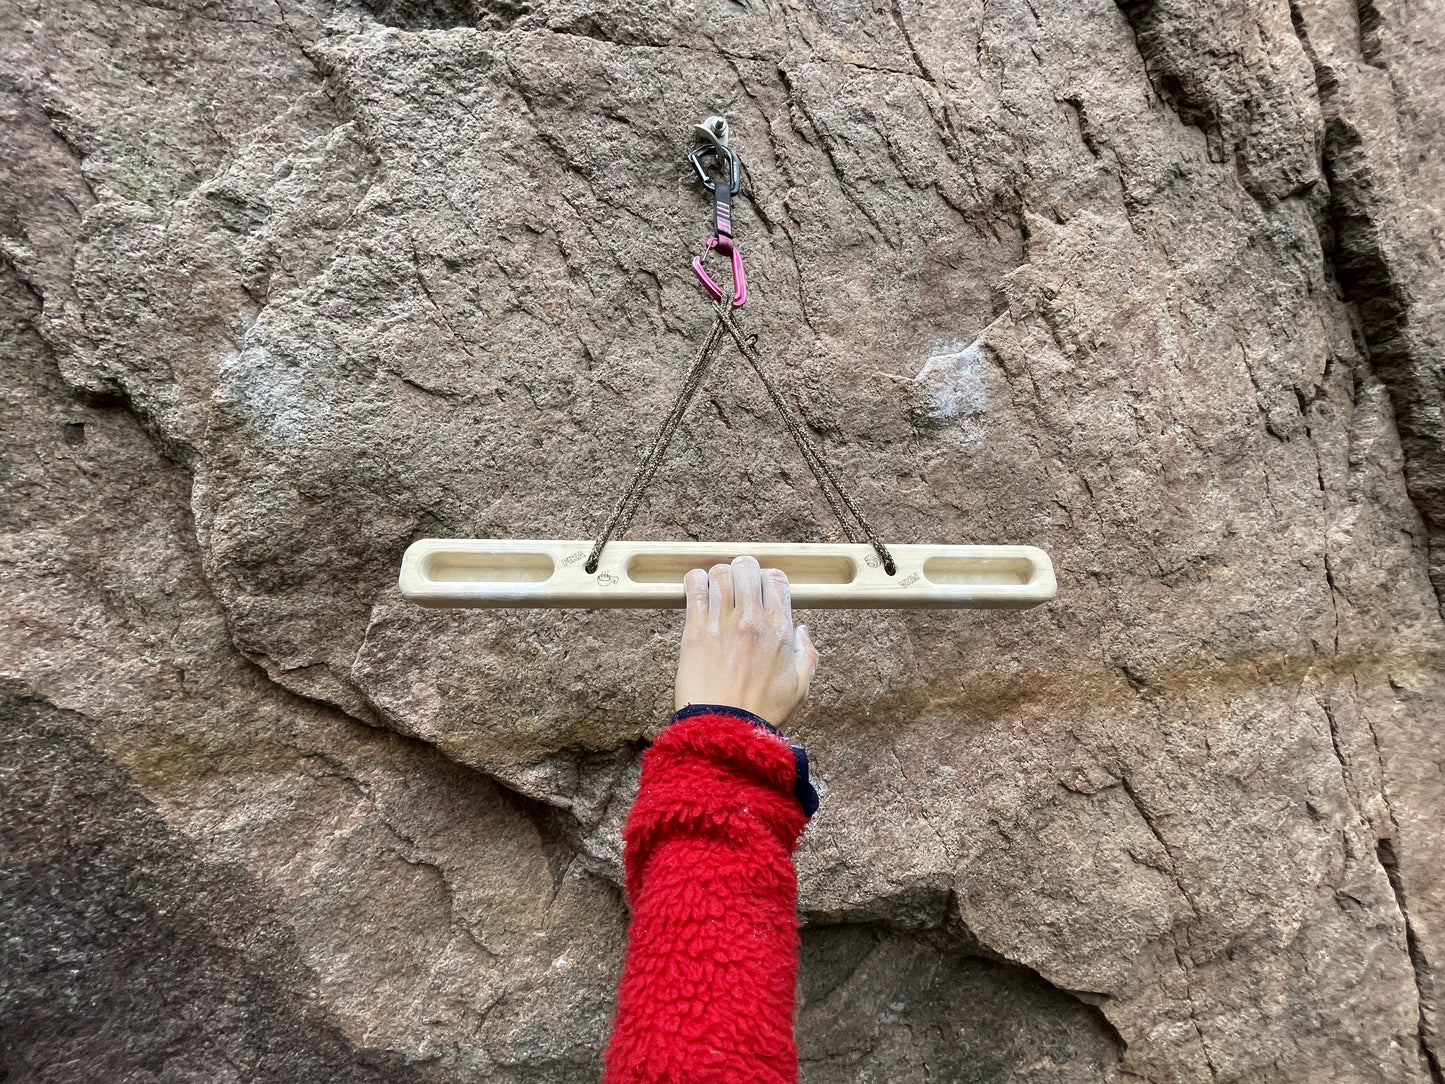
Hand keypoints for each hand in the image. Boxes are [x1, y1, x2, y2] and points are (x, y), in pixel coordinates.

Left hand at [673, 555, 818, 726]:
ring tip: (716, 588)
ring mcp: (722, 623)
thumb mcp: (799, 688)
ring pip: (720, 573)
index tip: (760, 589)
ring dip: (719, 576)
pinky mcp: (695, 630)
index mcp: (780, 631)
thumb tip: (802, 631)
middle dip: (743, 570)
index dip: (768, 579)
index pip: (777, 579)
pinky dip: (695, 580)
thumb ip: (807, 655)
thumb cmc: (760, 712)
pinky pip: (694, 588)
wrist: (725, 729)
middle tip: (737, 583)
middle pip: (748, 568)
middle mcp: (752, 620)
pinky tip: (697, 587)